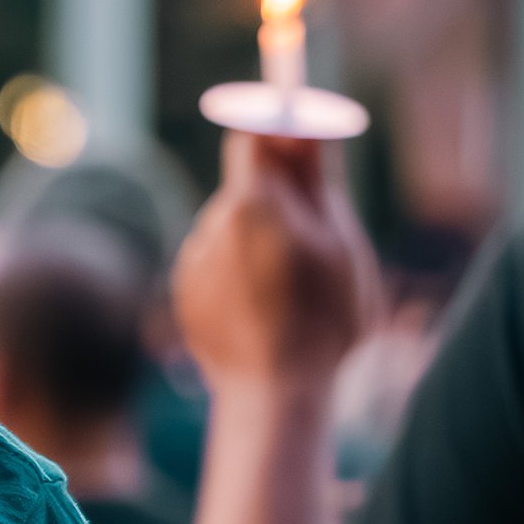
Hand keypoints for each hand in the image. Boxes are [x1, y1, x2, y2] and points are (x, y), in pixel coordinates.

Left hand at [172, 133, 379, 391]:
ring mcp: (193, 261)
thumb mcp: (339, 242)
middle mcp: (212, 225)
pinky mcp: (184, 294)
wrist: (275, 396)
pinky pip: (217, 264)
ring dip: (261, 239)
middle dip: (276, 196)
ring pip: (233, 228)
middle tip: (315, 230)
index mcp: (250, 203)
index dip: (276, 130)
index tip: (298, 135)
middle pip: (246, 185)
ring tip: (293, 288)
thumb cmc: (322, 319)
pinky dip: (240, 273)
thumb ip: (315, 181)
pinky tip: (266, 310)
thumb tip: (303, 128)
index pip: (251, 135)